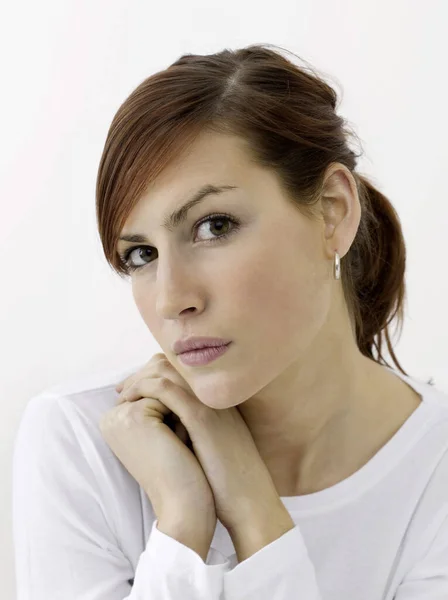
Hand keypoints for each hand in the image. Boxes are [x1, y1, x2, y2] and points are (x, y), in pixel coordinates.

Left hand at [114, 353, 283, 532]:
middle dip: (144, 372)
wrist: (251, 502)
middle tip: (123, 387)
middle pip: (174, 364)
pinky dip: (142, 389)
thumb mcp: (216, 449)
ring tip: (122, 393)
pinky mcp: (201, 417)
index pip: (184, 371)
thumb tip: (170, 431)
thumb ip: (198, 433)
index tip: (135, 387)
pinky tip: (129, 400)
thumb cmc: (231, 484)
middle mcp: (215, 396)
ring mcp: (209, 404)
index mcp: (219, 402)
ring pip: (167, 370)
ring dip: (139, 378)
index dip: (156, 374)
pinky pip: (165, 389)